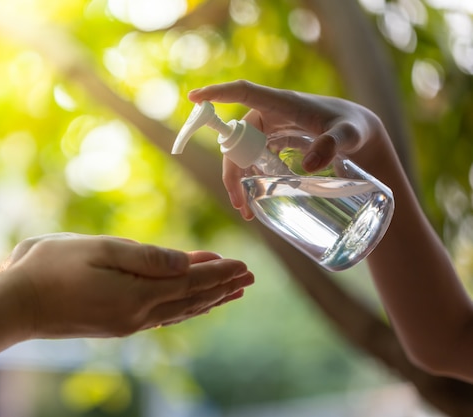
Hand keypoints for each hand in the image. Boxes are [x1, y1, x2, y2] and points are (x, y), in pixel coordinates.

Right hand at [2, 233, 253, 338]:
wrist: (14, 304)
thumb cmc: (49, 268)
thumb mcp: (99, 250)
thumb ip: (146, 257)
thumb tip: (185, 262)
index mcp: (136, 295)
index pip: (190, 282)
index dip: (219, 272)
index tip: (244, 265)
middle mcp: (137, 316)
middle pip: (191, 300)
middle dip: (221, 288)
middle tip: (248, 279)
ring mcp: (126, 324)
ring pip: (179, 311)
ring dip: (207, 300)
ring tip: (229, 294)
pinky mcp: (115, 325)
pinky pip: (162, 316)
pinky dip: (184, 308)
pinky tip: (188, 306)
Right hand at [188, 80, 391, 219]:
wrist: (361, 135)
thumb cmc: (354, 127)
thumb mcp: (348, 135)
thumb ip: (332, 145)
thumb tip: (308, 166)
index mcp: (281, 103)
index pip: (243, 92)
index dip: (217, 93)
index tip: (194, 98)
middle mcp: (270, 115)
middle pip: (237, 139)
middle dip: (231, 170)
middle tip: (239, 203)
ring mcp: (270, 130)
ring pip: (242, 153)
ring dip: (238, 180)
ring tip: (246, 210)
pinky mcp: (274, 143)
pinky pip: (253, 159)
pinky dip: (250, 179)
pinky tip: (256, 200)